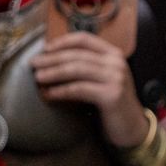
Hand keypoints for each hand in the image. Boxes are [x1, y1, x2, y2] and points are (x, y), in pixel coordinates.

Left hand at [34, 32, 148, 148]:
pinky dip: (61, 91)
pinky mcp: (111, 95)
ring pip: (76, 69)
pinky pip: (79, 89)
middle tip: (33, 64)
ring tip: (38, 77)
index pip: (84, 39)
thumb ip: (85, 66)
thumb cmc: (110, 101)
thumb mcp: (101, 78)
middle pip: (77, 55)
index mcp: (113, 54)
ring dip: (53, 72)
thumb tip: (51, 59)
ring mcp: (115, 78)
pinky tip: (48, 94)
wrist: (131, 126)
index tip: (45, 48)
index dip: (63, 42)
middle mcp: (116, 63)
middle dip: (52, 58)